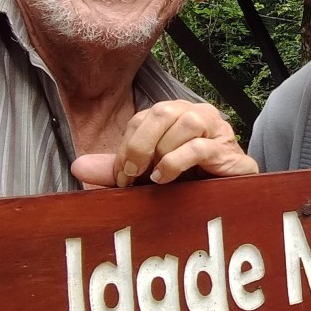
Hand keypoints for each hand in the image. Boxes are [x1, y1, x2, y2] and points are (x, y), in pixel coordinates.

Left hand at [71, 100, 258, 187]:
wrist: (232, 199)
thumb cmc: (191, 183)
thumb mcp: (147, 175)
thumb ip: (117, 170)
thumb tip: (78, 166)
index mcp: (176, 116)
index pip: (144, 117)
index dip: (127, 145)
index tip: (122, 177)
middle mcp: (197, 115)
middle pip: (162, 111)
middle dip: (140, 144)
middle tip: (131, 174)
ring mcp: (217, 130)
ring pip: (185, 123)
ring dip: (162, 152)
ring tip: (154, 178)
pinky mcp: (228, 150)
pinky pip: (200, 146)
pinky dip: (176, 161)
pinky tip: (166, 177)